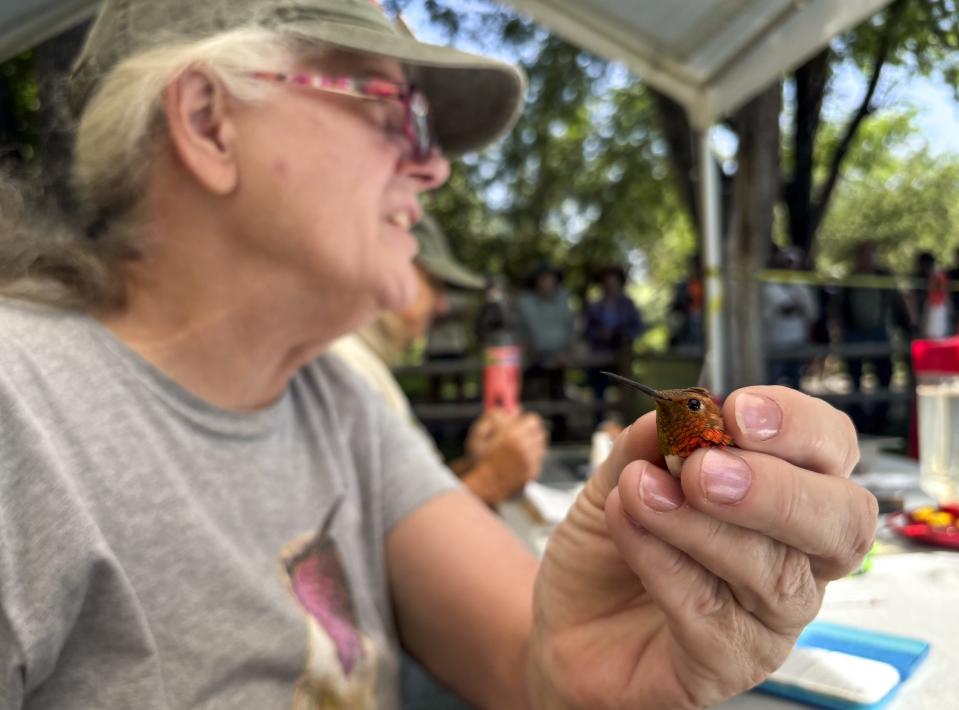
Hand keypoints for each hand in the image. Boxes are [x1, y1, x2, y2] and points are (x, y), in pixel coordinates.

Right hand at [462, 411, 547, 503]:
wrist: (483, 485)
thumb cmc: (479, 460)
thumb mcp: (478, 434)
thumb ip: (494, 417)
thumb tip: (511, 409)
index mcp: (512, 435)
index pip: (532, 419)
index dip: (524, 419)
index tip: (518, 421)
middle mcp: (525, 447)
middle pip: (540, 430)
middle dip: (530, 429)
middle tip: (520, 431)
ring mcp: (530, 461)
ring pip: (541, 443)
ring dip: (532, 442)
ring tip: (518, 446)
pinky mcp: (533, 471)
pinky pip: (538, 458)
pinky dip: (531, 457)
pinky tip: (518, 459)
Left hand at [527, 386, 875, 708]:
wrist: (563, 621)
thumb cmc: (610, 550)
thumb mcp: (618, 478)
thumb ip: (647, 445)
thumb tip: (676, 410)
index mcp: (784, 493)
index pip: (830, 449)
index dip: (797, 426)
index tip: (737, 411)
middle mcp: (796, 557)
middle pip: (841, 522)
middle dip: (775, 488)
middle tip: (704, 470)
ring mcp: (770, 618)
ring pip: (775, 574)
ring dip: (702, 526)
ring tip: (641, 493)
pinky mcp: (731, 664)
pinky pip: (715, 618)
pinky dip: (666, 566)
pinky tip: (629, 533)